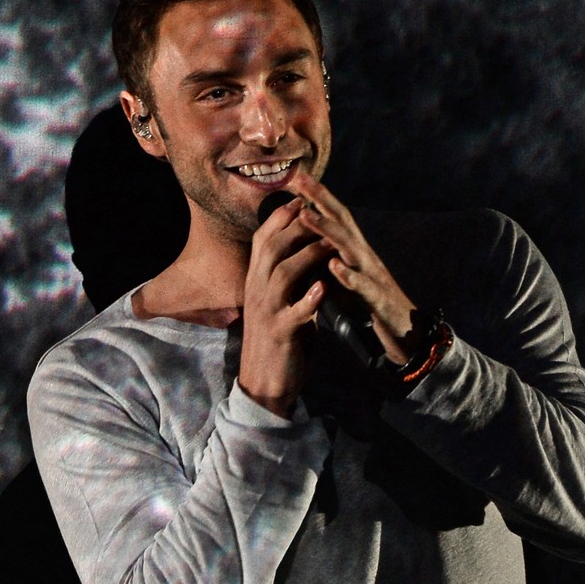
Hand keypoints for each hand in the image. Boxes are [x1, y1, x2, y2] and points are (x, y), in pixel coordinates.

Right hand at [238, 196, 335, 416]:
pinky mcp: (280, 335)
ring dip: (306, 257)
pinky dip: (309, 299)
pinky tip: (324, 288)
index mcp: (256, 282)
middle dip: (296, 228)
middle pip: (271, 249)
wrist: (264, 383)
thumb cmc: (278, 339)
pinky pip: (294, 313)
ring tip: (329, 244)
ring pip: (282, 275)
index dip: (280, 218)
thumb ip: (290, 278)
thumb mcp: (279, 302)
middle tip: (319, 212)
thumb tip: (308, 250)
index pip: (263, 240)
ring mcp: (266, 313)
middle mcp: (256, 292)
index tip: (300, 200)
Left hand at [284, 170, 423, 363]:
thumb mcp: (350, 279)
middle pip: (343, 223)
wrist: (409, 334)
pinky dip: (348, 275)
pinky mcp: (378, 301)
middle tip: (299, 180)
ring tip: (306, 216)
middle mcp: (365, 258)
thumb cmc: (374, 306)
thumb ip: (332, 262)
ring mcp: (373, 277)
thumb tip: (309, 248)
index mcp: (355, 254)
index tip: (296, 178)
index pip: (336, 219)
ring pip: (350, 249)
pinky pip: (363, 286)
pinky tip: (334, 266)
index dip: (317, 198)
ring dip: (327, 231)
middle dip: (321, 200)